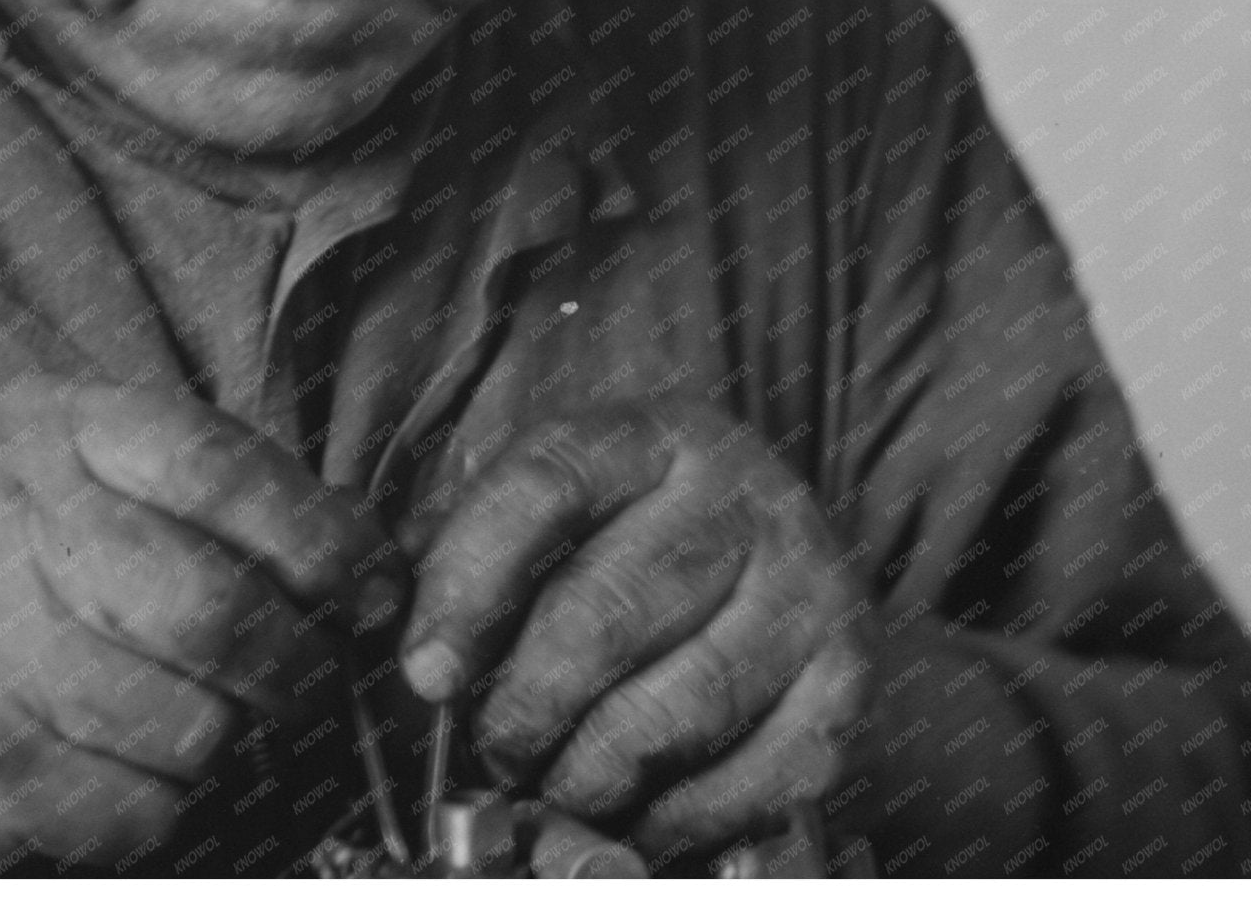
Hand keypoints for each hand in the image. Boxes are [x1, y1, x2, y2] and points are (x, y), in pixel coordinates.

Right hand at [0, 374, 401, 874]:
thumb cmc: (19, 547)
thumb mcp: (105, 468)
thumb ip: (229, 494)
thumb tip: (375, 573)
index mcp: (68, 426)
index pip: (222, 472)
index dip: (324, 542)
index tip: (374, 593)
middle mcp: (14, 519)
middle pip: (210, 611)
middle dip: (298, 664)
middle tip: (315, 677)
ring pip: (186, 726)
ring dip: (234, 738)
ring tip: (218, 713)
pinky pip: (134, 811)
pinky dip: (168, 803)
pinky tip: (143, 759)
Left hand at [396, 400, 872, 865]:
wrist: (777, 543)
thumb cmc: (630, 531)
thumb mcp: (554, 504)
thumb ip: (472, 551)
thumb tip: (404, 647)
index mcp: (648, 434)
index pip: (544, 486)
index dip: (471, 584)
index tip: (426, 674)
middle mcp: (739, 494)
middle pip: (608, 611)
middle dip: (528, 706)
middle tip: (496, 749)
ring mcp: (805, 582)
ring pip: (684, 704)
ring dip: (597, 771)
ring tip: (555, 785)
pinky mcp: (847, 674)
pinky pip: (761, 772)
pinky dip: (683, 816)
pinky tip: (637, 813)